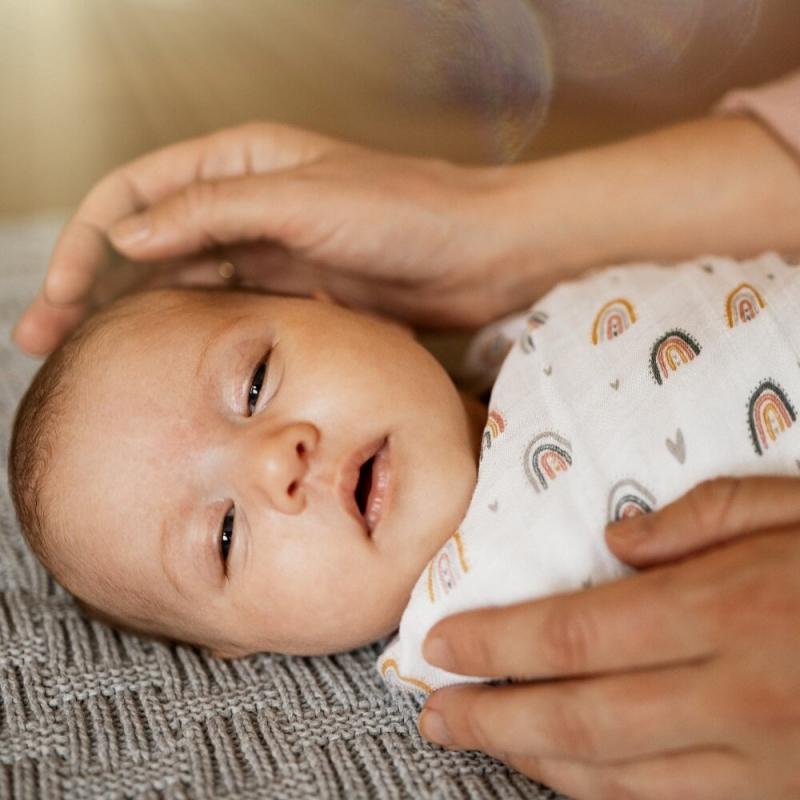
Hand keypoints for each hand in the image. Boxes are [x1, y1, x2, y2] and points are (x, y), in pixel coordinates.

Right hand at [12, 122, 540, 355]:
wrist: (481, 254)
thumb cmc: (408, 213)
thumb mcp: (303, 202)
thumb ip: (213, 212)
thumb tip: (126, 235)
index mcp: (239, 161)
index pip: (134, 194)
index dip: (86, 243)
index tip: (59, 297)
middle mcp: (245, 201)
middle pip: (146, 241)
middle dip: (91, 285)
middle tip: (42, 341)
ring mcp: (268, 249)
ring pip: (178, 279)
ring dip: (130, 314)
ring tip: (87, 361)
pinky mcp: (294, 289)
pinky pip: (222, 308)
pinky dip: (183, 330)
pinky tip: (159, 360)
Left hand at [418, 477, 799, 799]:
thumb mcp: (798, 508)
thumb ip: (702, 519)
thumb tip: (613, 542)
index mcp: (730, 611)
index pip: (575, 633)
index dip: (498, 642)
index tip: (440, 645)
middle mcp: (737, 697)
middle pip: (579, 718)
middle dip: (493, 717)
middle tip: (430, 713)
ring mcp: (766, 765)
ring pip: (619, 778)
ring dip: (534, 763)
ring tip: (476, 740)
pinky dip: (608, 794)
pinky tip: (567, 777)